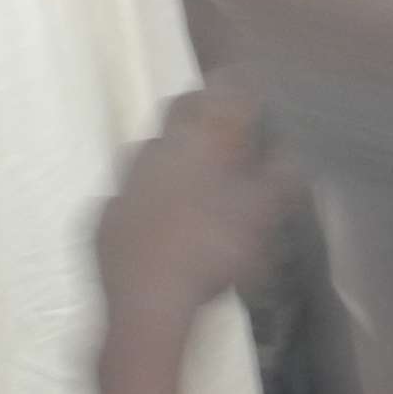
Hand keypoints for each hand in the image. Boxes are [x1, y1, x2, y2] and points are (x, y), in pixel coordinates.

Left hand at [94, 85, 305, 393]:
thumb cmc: (215, 249)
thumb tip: (290, 149)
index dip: (231, 90)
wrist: (151, 303)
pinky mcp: (102, 219)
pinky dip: (140, 206)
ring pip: (145, 155)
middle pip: (175, 115)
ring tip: (188, 189)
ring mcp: (122, 184)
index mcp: (198, 141)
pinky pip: (123, 200)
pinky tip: (155, 228)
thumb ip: (280, 176)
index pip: (215, 92)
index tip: (244, 96)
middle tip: (220, 142)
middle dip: (197, 119)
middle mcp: (156, 151)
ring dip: (166, 162)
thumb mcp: (263, 214)